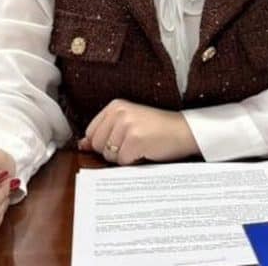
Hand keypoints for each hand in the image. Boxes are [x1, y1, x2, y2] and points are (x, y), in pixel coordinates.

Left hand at [77, 99, 198, 164]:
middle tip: (133, 144)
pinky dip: (133, 161)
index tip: (119, 143)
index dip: (102, 144)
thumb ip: (105, 131)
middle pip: (98, 145)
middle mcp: (119, 112)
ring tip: (140, 146)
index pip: (91, 132)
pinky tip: (146, 152)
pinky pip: (122, 161)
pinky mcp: (135, 139)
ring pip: (109, 155)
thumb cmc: (158, 129)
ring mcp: (126, 125)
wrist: (185, 131)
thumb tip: (82, 144)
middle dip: (113, 151)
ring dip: (124, 157)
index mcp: (115, 106)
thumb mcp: (129, 123)